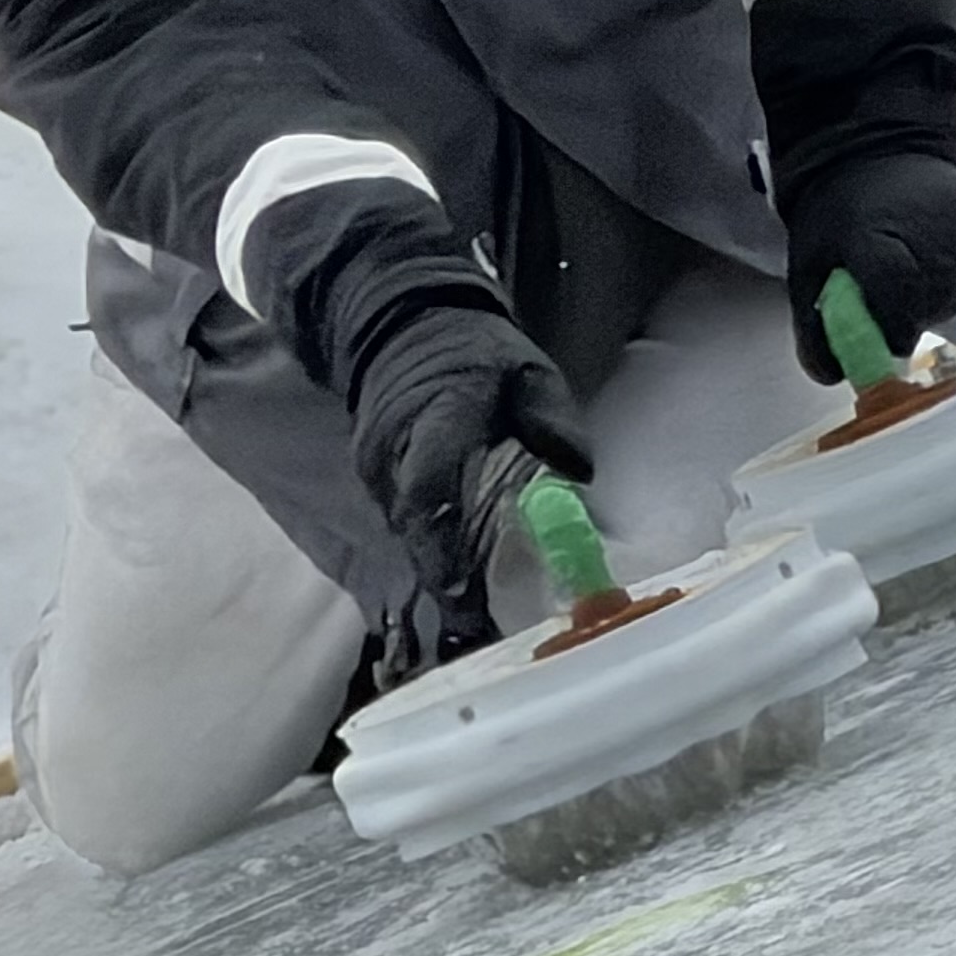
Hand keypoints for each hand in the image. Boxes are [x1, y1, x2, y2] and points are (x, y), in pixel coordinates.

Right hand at [349, 304, 591, 619]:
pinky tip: (465, 585)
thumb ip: (550, 413)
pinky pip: (403, 526)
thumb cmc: (478, 353)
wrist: (404, 326)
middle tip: (485, 629)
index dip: (445, 546)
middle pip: (415, 527)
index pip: (430, 486)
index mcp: (436, 414)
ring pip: (407, 534)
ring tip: (480, 621)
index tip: (468, 595)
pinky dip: (433, 554)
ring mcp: (376, 468)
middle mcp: (394, 448)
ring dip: (440, 573)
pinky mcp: (374, 481)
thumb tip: (580, 470)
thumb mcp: (526, 366)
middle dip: (447, 579)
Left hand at [783, 150, 955, 384]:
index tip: (876, 340)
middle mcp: (934, 243)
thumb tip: (834, 377)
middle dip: (901, 319)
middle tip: (881, 294)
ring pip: (952, 306)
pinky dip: (950, 289)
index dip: (885, 334)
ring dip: (927, 306)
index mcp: (878, 242)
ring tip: (905, 273)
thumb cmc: (838, 209)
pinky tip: (929, 265)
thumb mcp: (807, 264)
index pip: (895, 312)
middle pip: (924, 313)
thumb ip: (815, 326)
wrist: (881, 149)